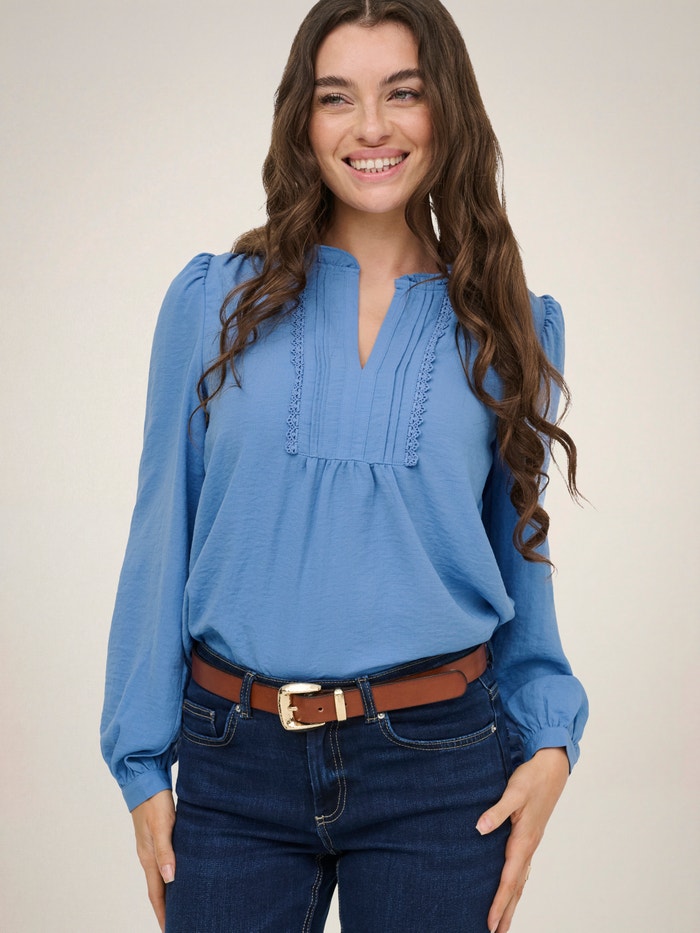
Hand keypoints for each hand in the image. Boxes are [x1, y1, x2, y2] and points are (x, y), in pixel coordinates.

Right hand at [131, 789, 175, 931]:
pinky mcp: (157, 838)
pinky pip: (163, 864)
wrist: (145, 780)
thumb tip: (170, 879)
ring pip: (160, 877)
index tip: (171, 929)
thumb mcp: (162, 825)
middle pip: (157, 890)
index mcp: (149, 857)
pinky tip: (179, 875)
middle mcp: (148, 856)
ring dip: (168, 894)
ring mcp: (151, 847)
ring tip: (180, 906)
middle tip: (178, 922)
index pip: (156, 893)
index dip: (163, 913)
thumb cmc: (154, 802)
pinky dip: (169, 876)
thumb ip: (166, 851)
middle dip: (166, 909)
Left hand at [476, 747, 568, 932]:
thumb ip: (496, 811)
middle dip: (506, 912)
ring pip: (520, 880)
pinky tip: (511, 889)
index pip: (509, 880)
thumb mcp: (513, 792)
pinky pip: (522, 869)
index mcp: (523, 840)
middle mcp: (528, 847)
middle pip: (516, 888)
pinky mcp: (529, 837)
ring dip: (511, 902)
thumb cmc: (531, 779)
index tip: (490, 924)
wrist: (551, 769)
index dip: (498, 903)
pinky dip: (516, 885)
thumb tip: (480, 829)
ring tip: (503, 922)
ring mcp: (530, 844)